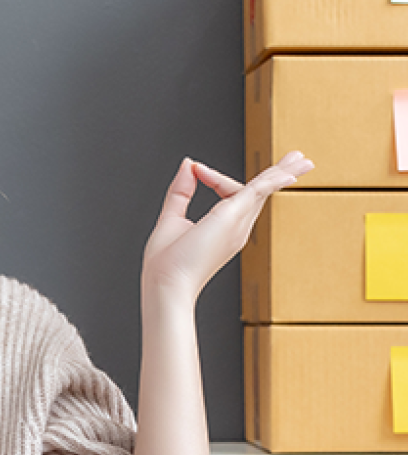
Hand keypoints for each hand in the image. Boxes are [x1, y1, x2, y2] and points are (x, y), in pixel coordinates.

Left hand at [142, 151, 313, 300]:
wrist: (166, 285)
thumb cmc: (166, 265)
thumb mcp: (171, 218)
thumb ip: (180, 191)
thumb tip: (189, 164)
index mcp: (223, 229)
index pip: (228, 192)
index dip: (211, 176)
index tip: (195, 168)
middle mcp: (236, 228)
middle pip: (258, 193)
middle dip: (278, 174)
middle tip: (297, 158)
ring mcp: (237, 225)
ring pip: (262, 191)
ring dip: (282, 172)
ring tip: (301, 158)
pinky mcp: (232, 219)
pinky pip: (257, 193)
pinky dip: (272, 180)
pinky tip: (288, 173)